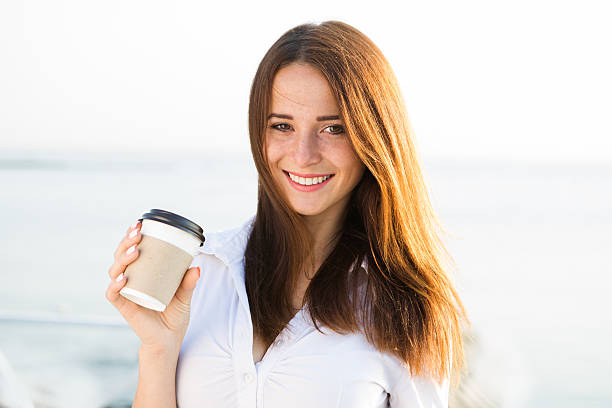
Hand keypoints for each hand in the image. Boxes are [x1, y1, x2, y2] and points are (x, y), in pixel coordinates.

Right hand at [105, 221, 200, 352]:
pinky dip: (115, 285)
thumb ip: (189, 283)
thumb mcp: (185, 295)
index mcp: (142, 272)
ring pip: (115, 271)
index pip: (132, 250)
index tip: (139, 224)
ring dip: (122, 259)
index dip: (131, 236)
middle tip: (137, 234)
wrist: (169, 340)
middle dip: (126, 242)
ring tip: (134, 251)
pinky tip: (122, 278)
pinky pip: (114, 294)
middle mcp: (130, 279)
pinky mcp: (124, 306)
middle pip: (121, 256)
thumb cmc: (174, 314)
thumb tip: (197, 267)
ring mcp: (126, 292)